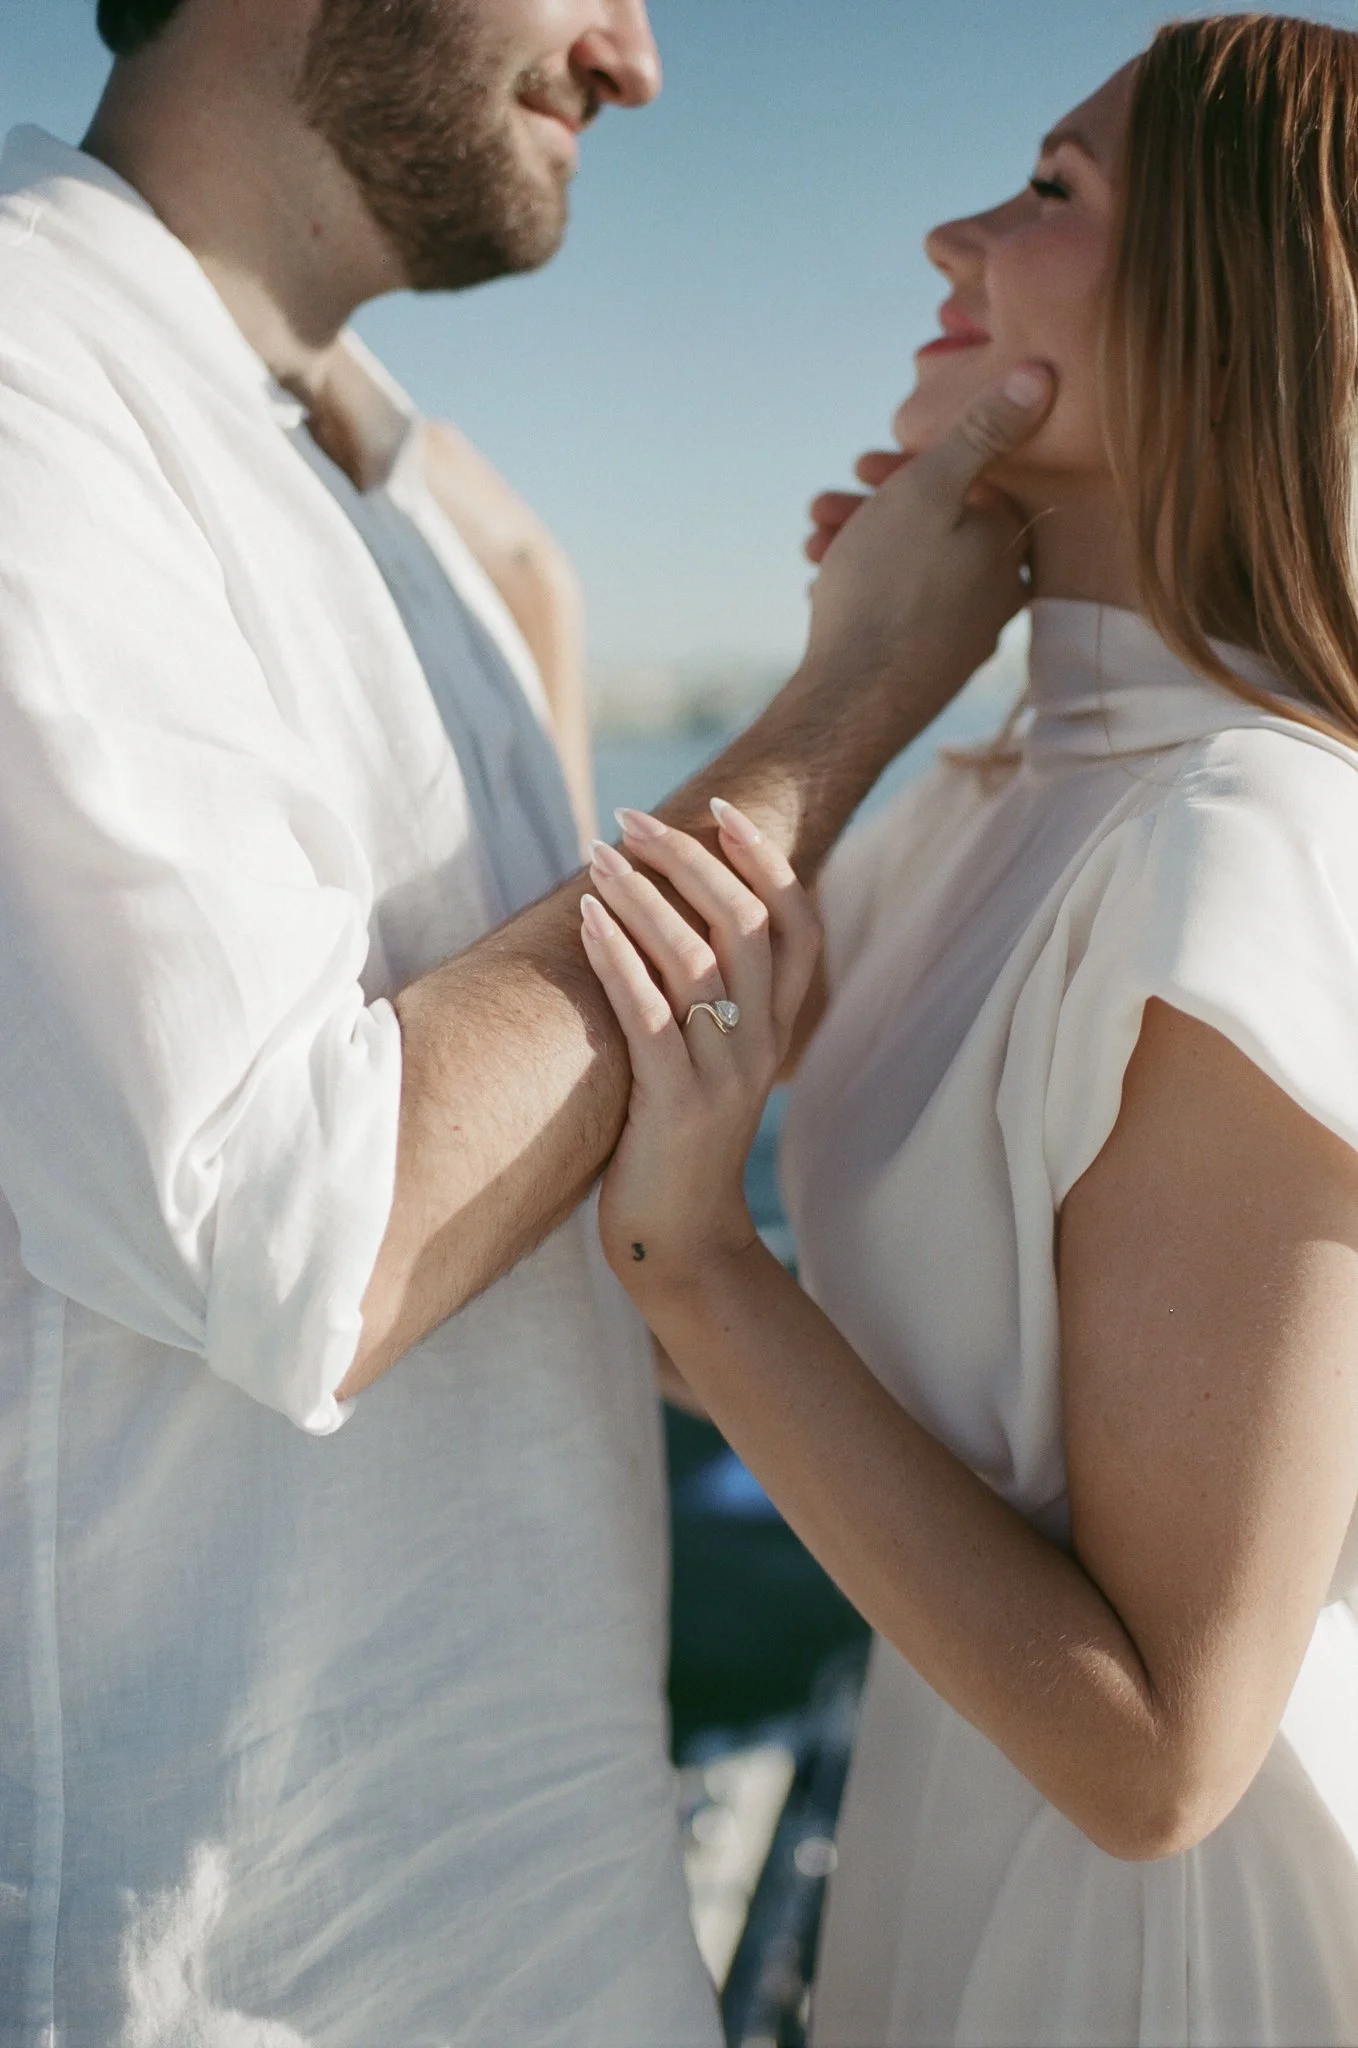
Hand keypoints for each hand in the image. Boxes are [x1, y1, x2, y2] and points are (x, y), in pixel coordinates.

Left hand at [579, 800, 821, 1294]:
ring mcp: (724, 1076)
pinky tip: (586, 918)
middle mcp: (763, 1044)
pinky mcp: (676, 1106)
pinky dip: (619, 958)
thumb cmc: (678, 1140)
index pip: (800, 923)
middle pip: (748, 925)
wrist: (681, 1242)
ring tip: (599, 854)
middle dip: (691, 860)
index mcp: (779, 1027)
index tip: (717, 808)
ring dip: (646, 897)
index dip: (766, 860)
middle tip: (631, 820)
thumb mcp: (709, 1057)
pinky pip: (651, 1016)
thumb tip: (663, 906)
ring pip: (700, 962)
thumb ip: (706, 993)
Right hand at [797, 365, 1053, 745]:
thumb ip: (985, 429)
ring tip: (813, 538)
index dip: (915, 465)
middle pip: (939, 523)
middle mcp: (1002, 592)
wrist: (850, 702)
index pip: (974, 482)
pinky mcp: (933, 667)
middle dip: (876, 504)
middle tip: (827, 502)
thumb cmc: (886, 588)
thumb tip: (1045, 373)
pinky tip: (823, 583)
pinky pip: (901, 608)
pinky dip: (863, 586)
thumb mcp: (929, 488)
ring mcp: (967, 635)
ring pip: (912, 566)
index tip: (865, 466)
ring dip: (858, 542)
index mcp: (1011, 545)